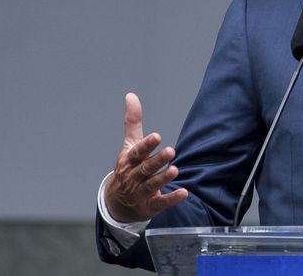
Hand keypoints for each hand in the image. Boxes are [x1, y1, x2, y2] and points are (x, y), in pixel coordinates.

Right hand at [104, 93, 187, 222]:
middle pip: (145, 169)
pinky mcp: (149, 206)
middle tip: (171, 151)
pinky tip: (184, 192)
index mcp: (129, 161)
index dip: (146, 145)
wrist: (118, 202)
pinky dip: (171, 198)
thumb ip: (133, 122)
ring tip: (176, 170)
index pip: (137, 152)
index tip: (157, 136)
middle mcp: (133, 177)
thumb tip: (131, 96)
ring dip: (163, 178)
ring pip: (151, 185)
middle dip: (157, 161)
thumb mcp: (129, 145)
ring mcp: (140, 193)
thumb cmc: (128, 168)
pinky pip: (161, 203)